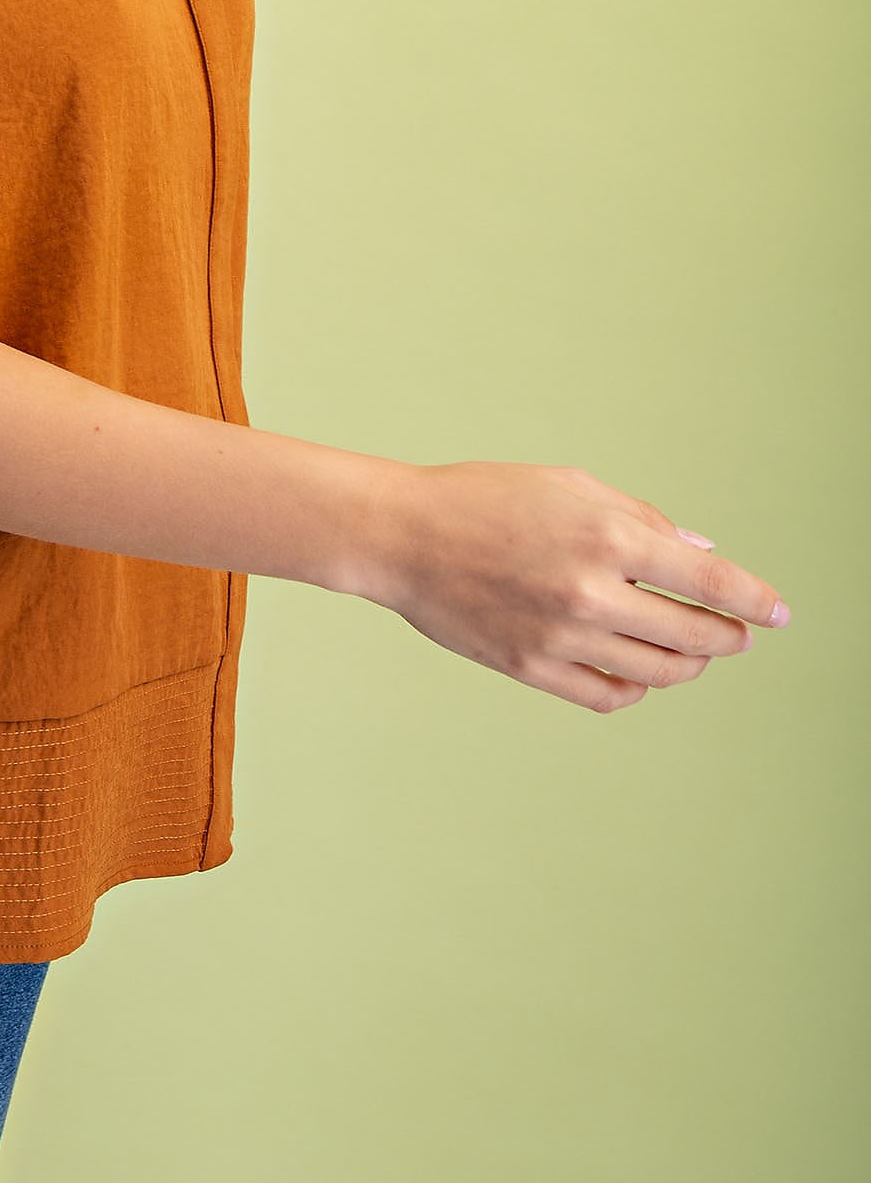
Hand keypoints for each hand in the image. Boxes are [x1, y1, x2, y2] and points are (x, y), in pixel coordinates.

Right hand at [349, 459, 789, 711]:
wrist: (403, 535)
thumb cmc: (483, 497)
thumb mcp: (568, 486)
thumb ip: (639, 517)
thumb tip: (699, 554)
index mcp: (606, 535)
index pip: (711, 583)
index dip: (756, 602)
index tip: (778, 613)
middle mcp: (592, 591)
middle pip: (695, 635)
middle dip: (728, 637)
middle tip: (736, 633)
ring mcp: (562, 636)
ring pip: (659, 672)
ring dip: (689, 664)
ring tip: (690, 652)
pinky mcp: (532, 668)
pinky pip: (609, 696)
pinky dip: (637, 688)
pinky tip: (639, 670)